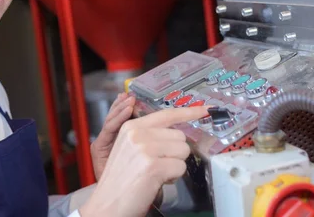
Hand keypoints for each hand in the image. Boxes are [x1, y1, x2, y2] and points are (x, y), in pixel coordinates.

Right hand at [79, 106, 209, 216]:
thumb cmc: (121, 181)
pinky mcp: (153, 166)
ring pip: (183, 151)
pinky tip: (157, 182)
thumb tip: (178, 134)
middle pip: (180, 136)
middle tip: (158, 166)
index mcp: (131, 127)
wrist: (107, 205)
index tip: (207, 109)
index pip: (167, 114)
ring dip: (175, 166)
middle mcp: (137, 134)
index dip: (190, 112)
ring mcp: (145, 149)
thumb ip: (150, 136)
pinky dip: (173, 178)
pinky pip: (180, 168)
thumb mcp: (129, 149)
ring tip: (156, 174)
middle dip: (175, 153)